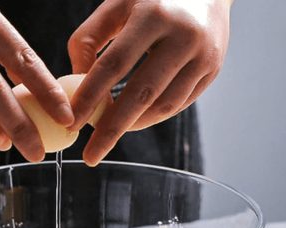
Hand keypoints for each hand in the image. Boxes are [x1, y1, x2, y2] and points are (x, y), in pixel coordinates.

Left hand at [68, 0, 230, 165]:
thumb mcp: (117, 4)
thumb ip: (89, 39)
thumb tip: (77, 83)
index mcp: (153, 14)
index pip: (114, 65)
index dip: (91, 97)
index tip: (73, 123)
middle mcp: (184, 35)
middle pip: (141, 94)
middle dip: (111, 129)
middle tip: (90, 155)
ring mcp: (203, 55)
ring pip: (162, 105)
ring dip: (132, 125)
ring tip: (109, 134)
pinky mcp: (213, 70)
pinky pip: (177, 104)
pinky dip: (152, 117)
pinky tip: (133, 120)